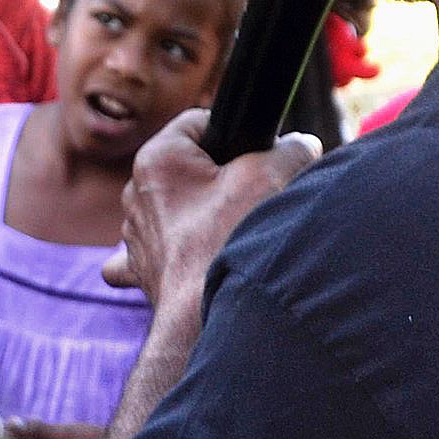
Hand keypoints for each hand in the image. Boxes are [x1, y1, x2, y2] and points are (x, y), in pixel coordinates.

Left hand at [102, 111, 320, 306]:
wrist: (202, 314)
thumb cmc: (229, 240)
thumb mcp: (272, 176)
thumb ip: (291, 149)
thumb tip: (301, 146)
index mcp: (157, 158)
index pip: (200, 123)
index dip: (236, 134)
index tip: (260, 155)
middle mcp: (136, 192)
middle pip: (191, 168)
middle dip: (224, 178)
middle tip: (254, 197)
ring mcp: (136, 232)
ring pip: (177, 208)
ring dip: (204, 215)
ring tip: (232, 233)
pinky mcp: (143, 268)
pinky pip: (152, 250)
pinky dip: (174, 251)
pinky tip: (187, 257)